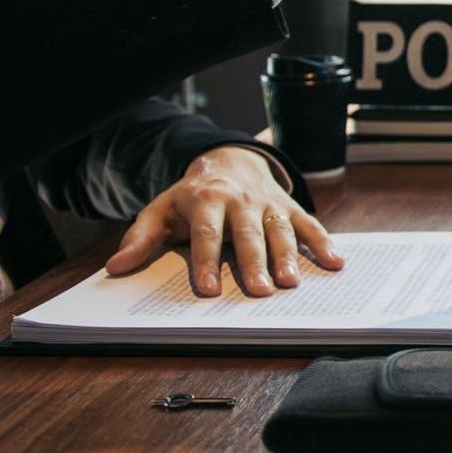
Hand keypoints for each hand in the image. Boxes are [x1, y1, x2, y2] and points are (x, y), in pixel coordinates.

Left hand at [104, 146, 343, 296]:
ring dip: (288, 256)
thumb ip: (140, 238)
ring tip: (292, 283)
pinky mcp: (289, 206)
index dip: (206, 261)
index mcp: (206, 199)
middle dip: (254, 263)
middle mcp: (240, 200)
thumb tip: (116, 267)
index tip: (207, 290)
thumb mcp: (161, 210)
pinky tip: (335, 262)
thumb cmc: (192, 197)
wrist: (230, 160)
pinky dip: (323, 242)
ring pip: (279, 229)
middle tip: (260, 292)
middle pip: (248, 234)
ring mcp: (268, 202)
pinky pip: (308, 223)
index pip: (206, 232)